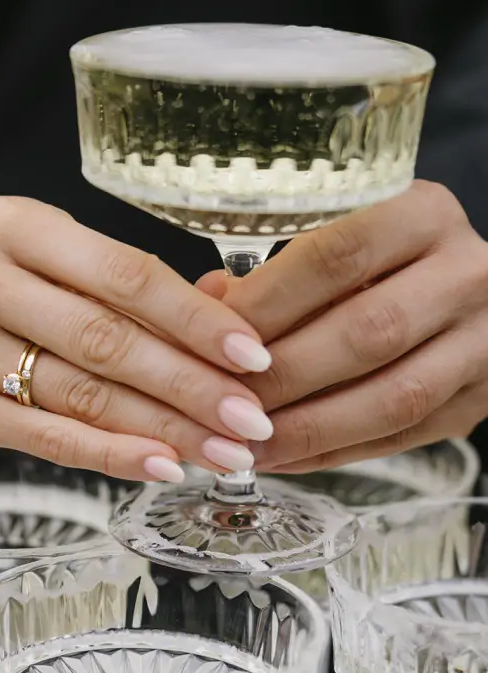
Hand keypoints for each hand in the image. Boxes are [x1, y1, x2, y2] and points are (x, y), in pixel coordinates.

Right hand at [0, 196, 274, 480]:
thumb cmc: (24, 289)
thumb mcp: (71, 261)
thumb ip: (144, 290)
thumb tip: (240, 326)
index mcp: (13, 224)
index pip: (121, 274)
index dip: (193, 318)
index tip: (253, 355)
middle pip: (103, 340)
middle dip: (189, 384)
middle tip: (250, 419)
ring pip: (81, 395)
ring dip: (163, 429)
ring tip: (224, 452)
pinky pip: (49, 440)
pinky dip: (112, 455)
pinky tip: (164, 464)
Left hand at [203, 180, 487, 470]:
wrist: (478, 294)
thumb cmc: (390, 260)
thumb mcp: (346, 237)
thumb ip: (282, 269)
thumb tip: (211, 299)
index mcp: (424, 216)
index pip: (337, 257)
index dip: (270, 302)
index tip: (215, 337)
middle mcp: (466, 276)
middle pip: (367, 332)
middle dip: (284, 374)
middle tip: (223, 401)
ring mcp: (482, 342)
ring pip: (392, 397)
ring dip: (309, 428)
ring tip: (248, 443)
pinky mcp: (479, 400)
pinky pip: (402, 437)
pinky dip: (334, 451)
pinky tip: (284, 456)